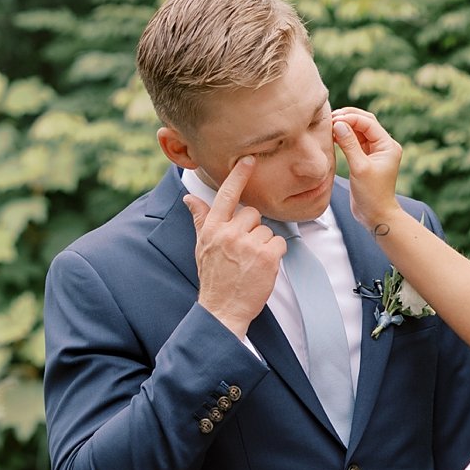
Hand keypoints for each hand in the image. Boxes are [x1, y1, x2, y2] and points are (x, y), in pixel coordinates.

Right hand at [182, 156, 284, 340]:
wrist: (222, 310)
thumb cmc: (214, 279)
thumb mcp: (202, 247)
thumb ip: (200, 219)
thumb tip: (190, 198)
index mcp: (213, 228)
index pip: (227, 194)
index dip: (239, 175)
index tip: (249, 160)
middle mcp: (229, 232)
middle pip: (252, 214)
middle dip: (252, 230)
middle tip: (244, 252)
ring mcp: (248, 244)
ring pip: (266, 229)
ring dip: (263, 244)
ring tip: (251, 263)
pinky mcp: (266, 256)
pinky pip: (279, 243)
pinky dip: (275, 255)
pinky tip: (262, 268)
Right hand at [332, 108, 402, 233]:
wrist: (376, 216)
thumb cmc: (372, 195)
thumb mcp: (360, 168)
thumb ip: (349, 145)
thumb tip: (338, 124)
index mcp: (388, 145)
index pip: (368, 123)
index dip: (351, 118)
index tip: (334, 120)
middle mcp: (383, 146)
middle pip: (365, 122)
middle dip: (348, 118)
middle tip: (330, 118)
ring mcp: (375, 152)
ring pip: (359, 131)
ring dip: (345, 127)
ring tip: (329, 125)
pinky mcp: (366, 159)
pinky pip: (355, 142)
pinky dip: (345, 138)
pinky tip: (333, 136)